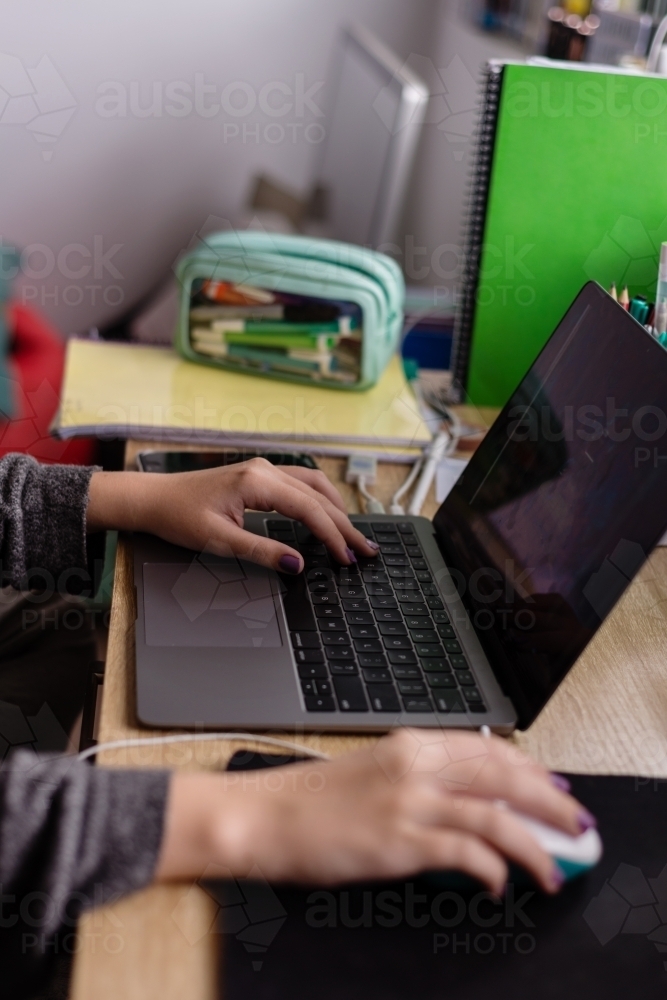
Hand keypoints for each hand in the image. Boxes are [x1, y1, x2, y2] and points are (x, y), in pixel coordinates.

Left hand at [86, 459, 377, 570]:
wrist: (152, 498)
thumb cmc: (178, 517)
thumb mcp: (219, 542)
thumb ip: (262, 552)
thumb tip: (298, 565)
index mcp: (258, 482)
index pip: (310, 509)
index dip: (333, 536)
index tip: (347, 558)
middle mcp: (265, 470)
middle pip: (319, 495)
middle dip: (345, 524)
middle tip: (366, 550)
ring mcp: (262, 469)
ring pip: (313, 485)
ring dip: (336, 509)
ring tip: (353, 534)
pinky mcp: (258, 475)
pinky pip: (300, 483)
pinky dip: (320, 500)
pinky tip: (326, 513)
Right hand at [155, 729, 593, 893]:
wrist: (264, 816)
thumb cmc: (311, 800)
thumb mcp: (371, 772)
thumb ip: (418, 776)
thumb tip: (463, 798)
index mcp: (409, 744)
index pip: (488, 751)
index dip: (530, 770)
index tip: (553, 787)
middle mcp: (416, 765)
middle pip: (503, 776)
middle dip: (548, 802)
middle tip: (575, 824)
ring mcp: (409, 801)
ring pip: (495, 816)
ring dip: (533, 845)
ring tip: (552, 868)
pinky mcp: (400, 839)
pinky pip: (466, 854)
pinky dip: (492, 871)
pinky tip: (498, 885)